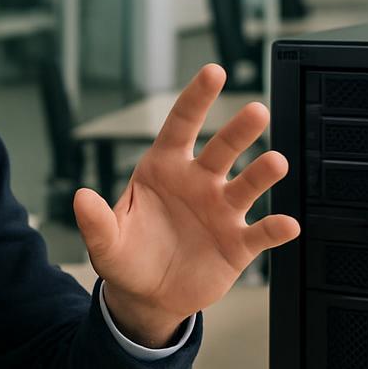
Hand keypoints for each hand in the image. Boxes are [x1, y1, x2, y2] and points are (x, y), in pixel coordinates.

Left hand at [74, 65, 299, 346]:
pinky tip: (287, 223)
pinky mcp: (238, 244)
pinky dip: (275, 228)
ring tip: (276, 162)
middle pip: (221, 149)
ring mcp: (221, 211)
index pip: (181, 125)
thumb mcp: (105, 241)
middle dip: (239, 130)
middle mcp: (198, 183)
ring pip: (247, 185)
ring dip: (262, 173)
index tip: (214, 71)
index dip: (196, 98)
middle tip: (256, 111)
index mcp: (164, 168)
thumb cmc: (127, 256)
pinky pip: (260, 232)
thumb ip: (95, 221)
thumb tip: (80, 197)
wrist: (148, 296)